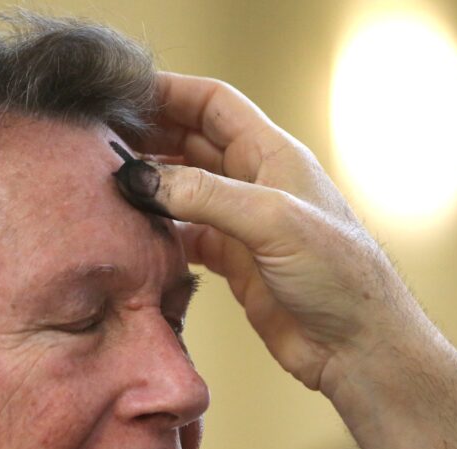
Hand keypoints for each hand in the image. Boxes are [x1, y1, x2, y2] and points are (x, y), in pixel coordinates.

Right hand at [138, 72, 456, 448]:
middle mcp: (256, 183)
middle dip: (149, 136)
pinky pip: (187, 235)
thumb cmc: (338, 276)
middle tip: (99, 141)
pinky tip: (134, 235)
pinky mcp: (235, 263)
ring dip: (151, 185)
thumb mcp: (272, 221)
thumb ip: (205, 195)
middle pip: (192, 142)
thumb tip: (140, 178)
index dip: (170, 93)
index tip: (121, 94)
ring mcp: (244, 224)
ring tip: (106, 185)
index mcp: (272, 156)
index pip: (213, 104)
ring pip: (185, 189)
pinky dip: (160, 231)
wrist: (357, 347)